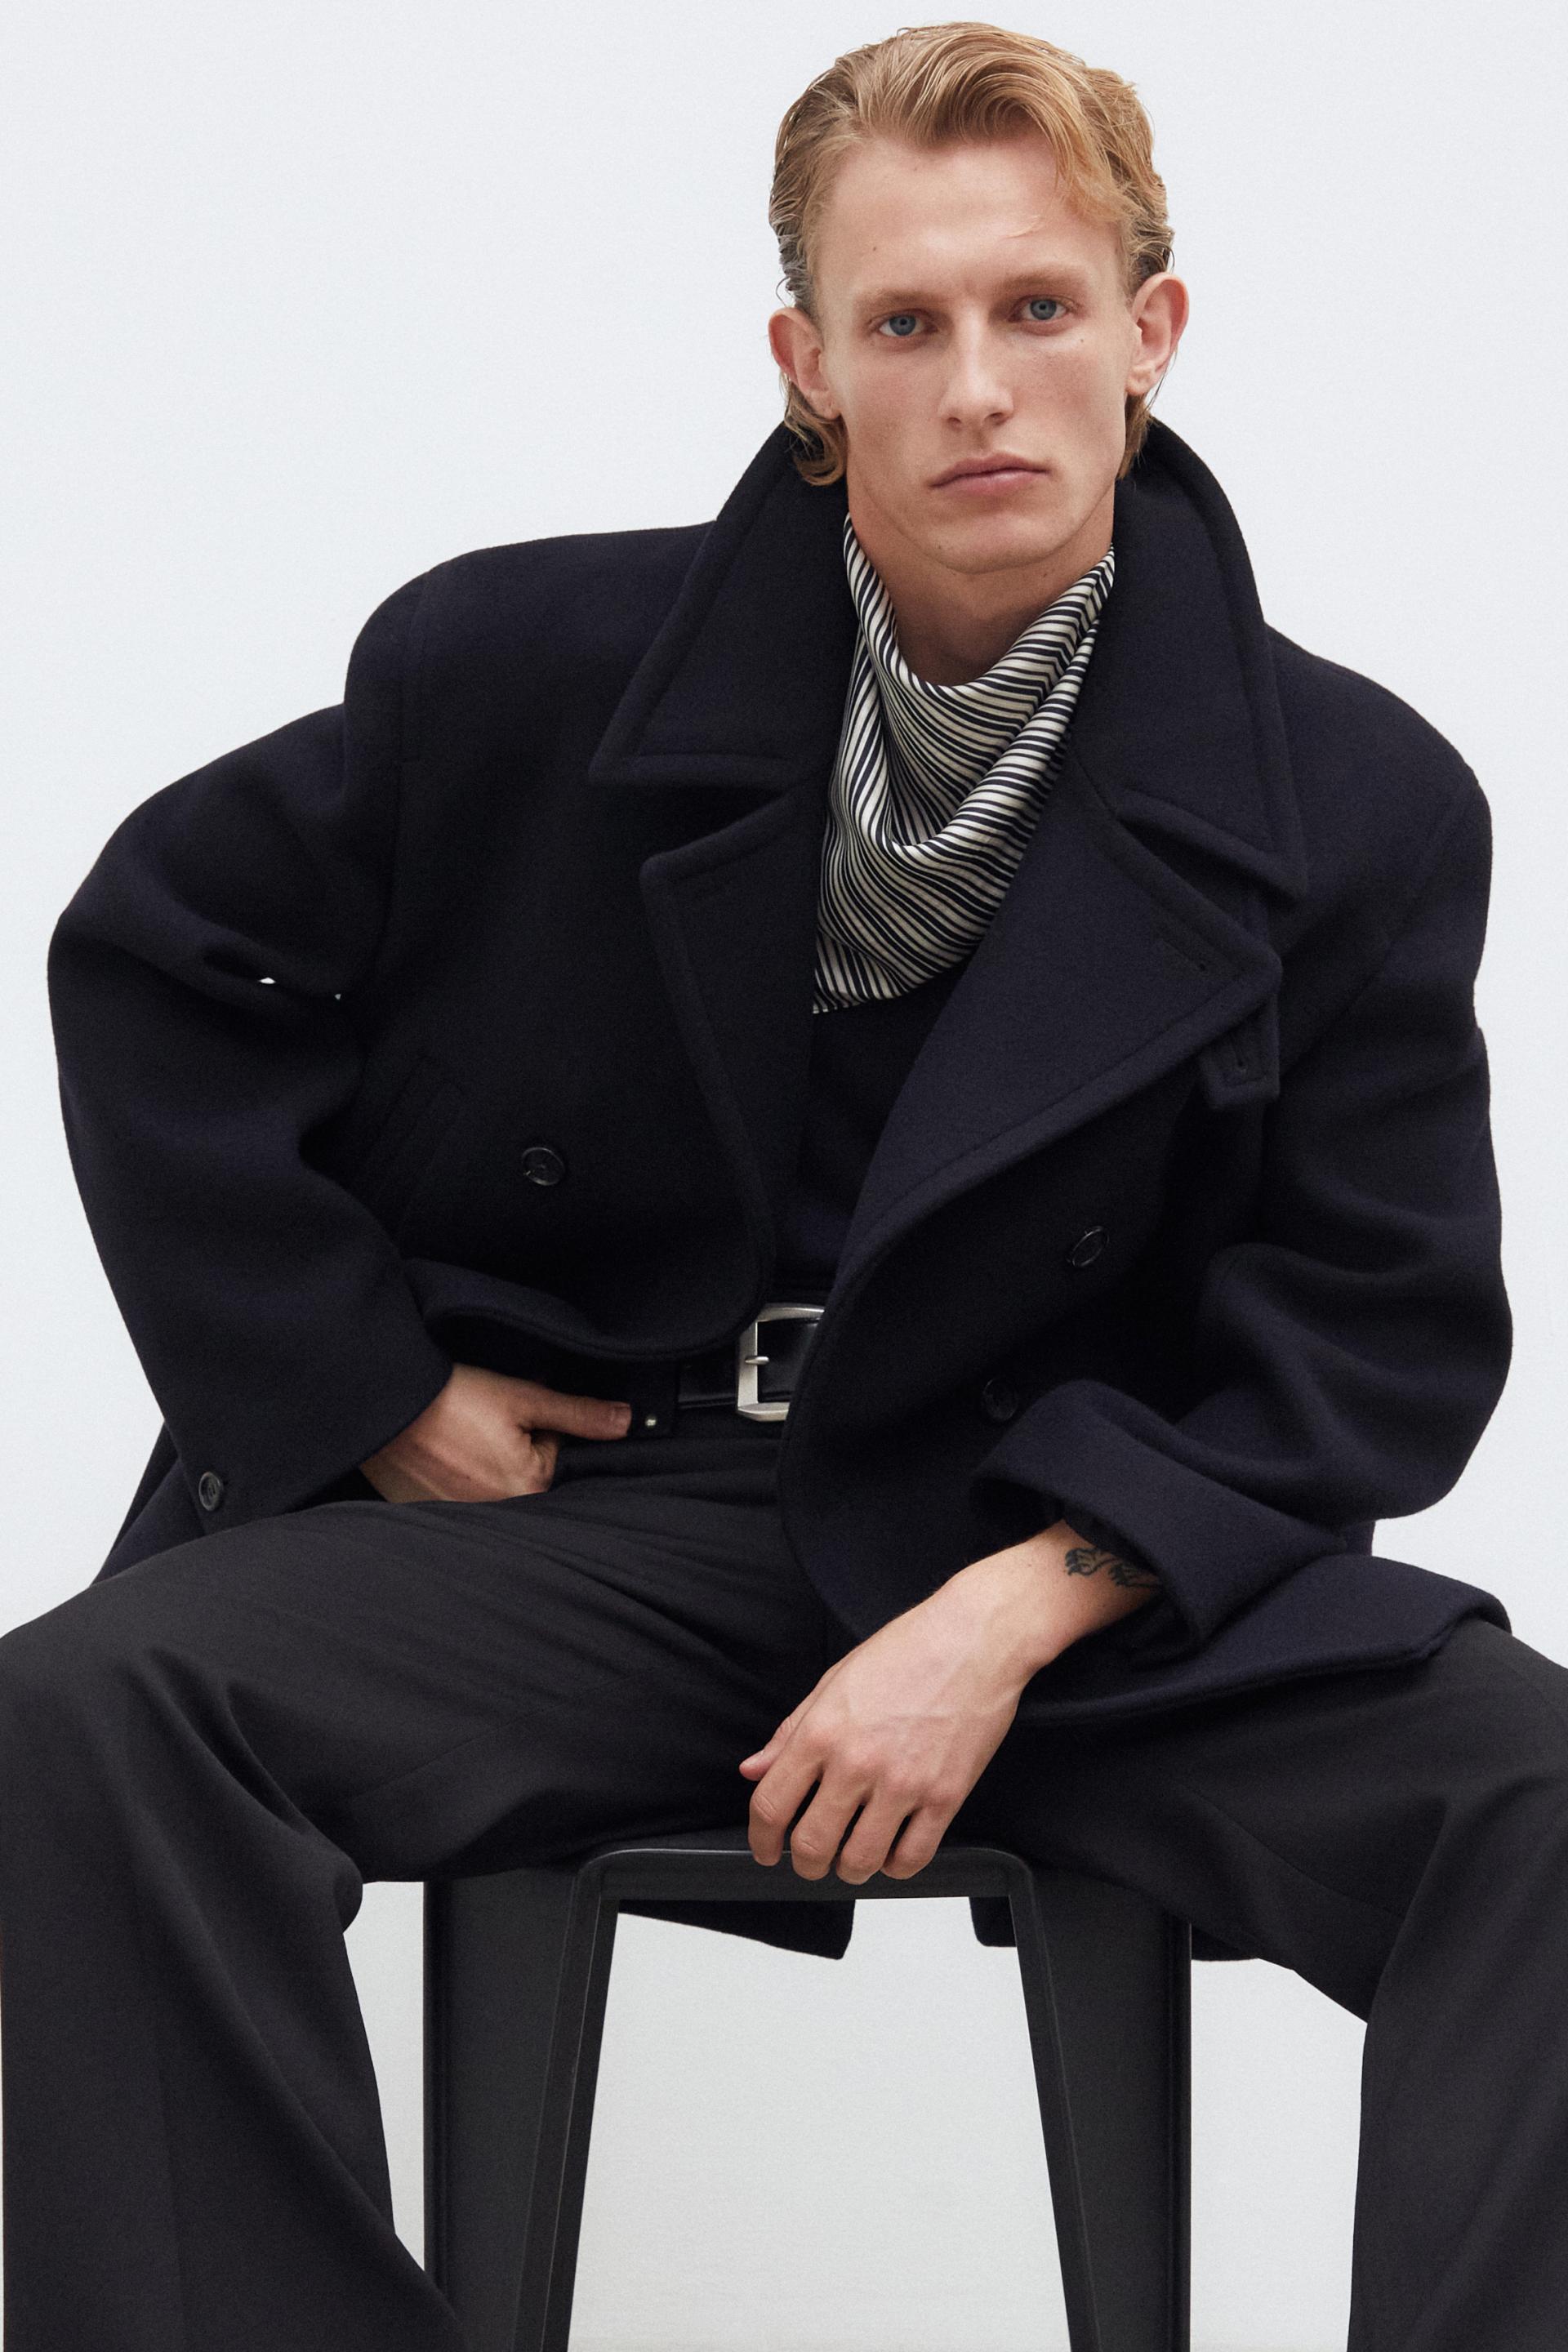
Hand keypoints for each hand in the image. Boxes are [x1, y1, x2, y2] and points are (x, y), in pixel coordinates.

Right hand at [359, 1362, 632, 1501]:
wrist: (381, 1402)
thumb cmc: (450, 1397)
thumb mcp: (522, 1396)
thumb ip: (578, 1413)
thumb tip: (627, 1421)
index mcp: (528, 1490)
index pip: (559, 1462)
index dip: (545, 1430)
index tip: (516, 1414)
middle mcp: (497, 1517)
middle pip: (526, 1482)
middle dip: (515, 1453)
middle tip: (482, 1426)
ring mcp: (458, 1521)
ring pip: (491, 1492)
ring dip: (483, 1468)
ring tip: (459, 1439)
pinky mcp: (425, 1516)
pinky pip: (455, 1502)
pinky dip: (452, 1480)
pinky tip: (439, 1455)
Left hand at [737, 1569, 1038, 1886]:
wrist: (974, 1639)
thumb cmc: (908, 1651)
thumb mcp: (834, 1680)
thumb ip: (790, 1731)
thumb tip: (755, 1769)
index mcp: (822, 1732)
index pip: (771, 1805)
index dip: (762, 1839)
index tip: (767, 1849)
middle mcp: (857, 1762)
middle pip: (812, 1844)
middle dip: (805, 1864)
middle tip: (810, 1861)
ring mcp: (903, 1783)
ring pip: (861, 1861)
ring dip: (849, 1870)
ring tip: (852, 1859)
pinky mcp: (945, 1797)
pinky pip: (912, 1858)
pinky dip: (896, 1867)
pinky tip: (893, 1852)